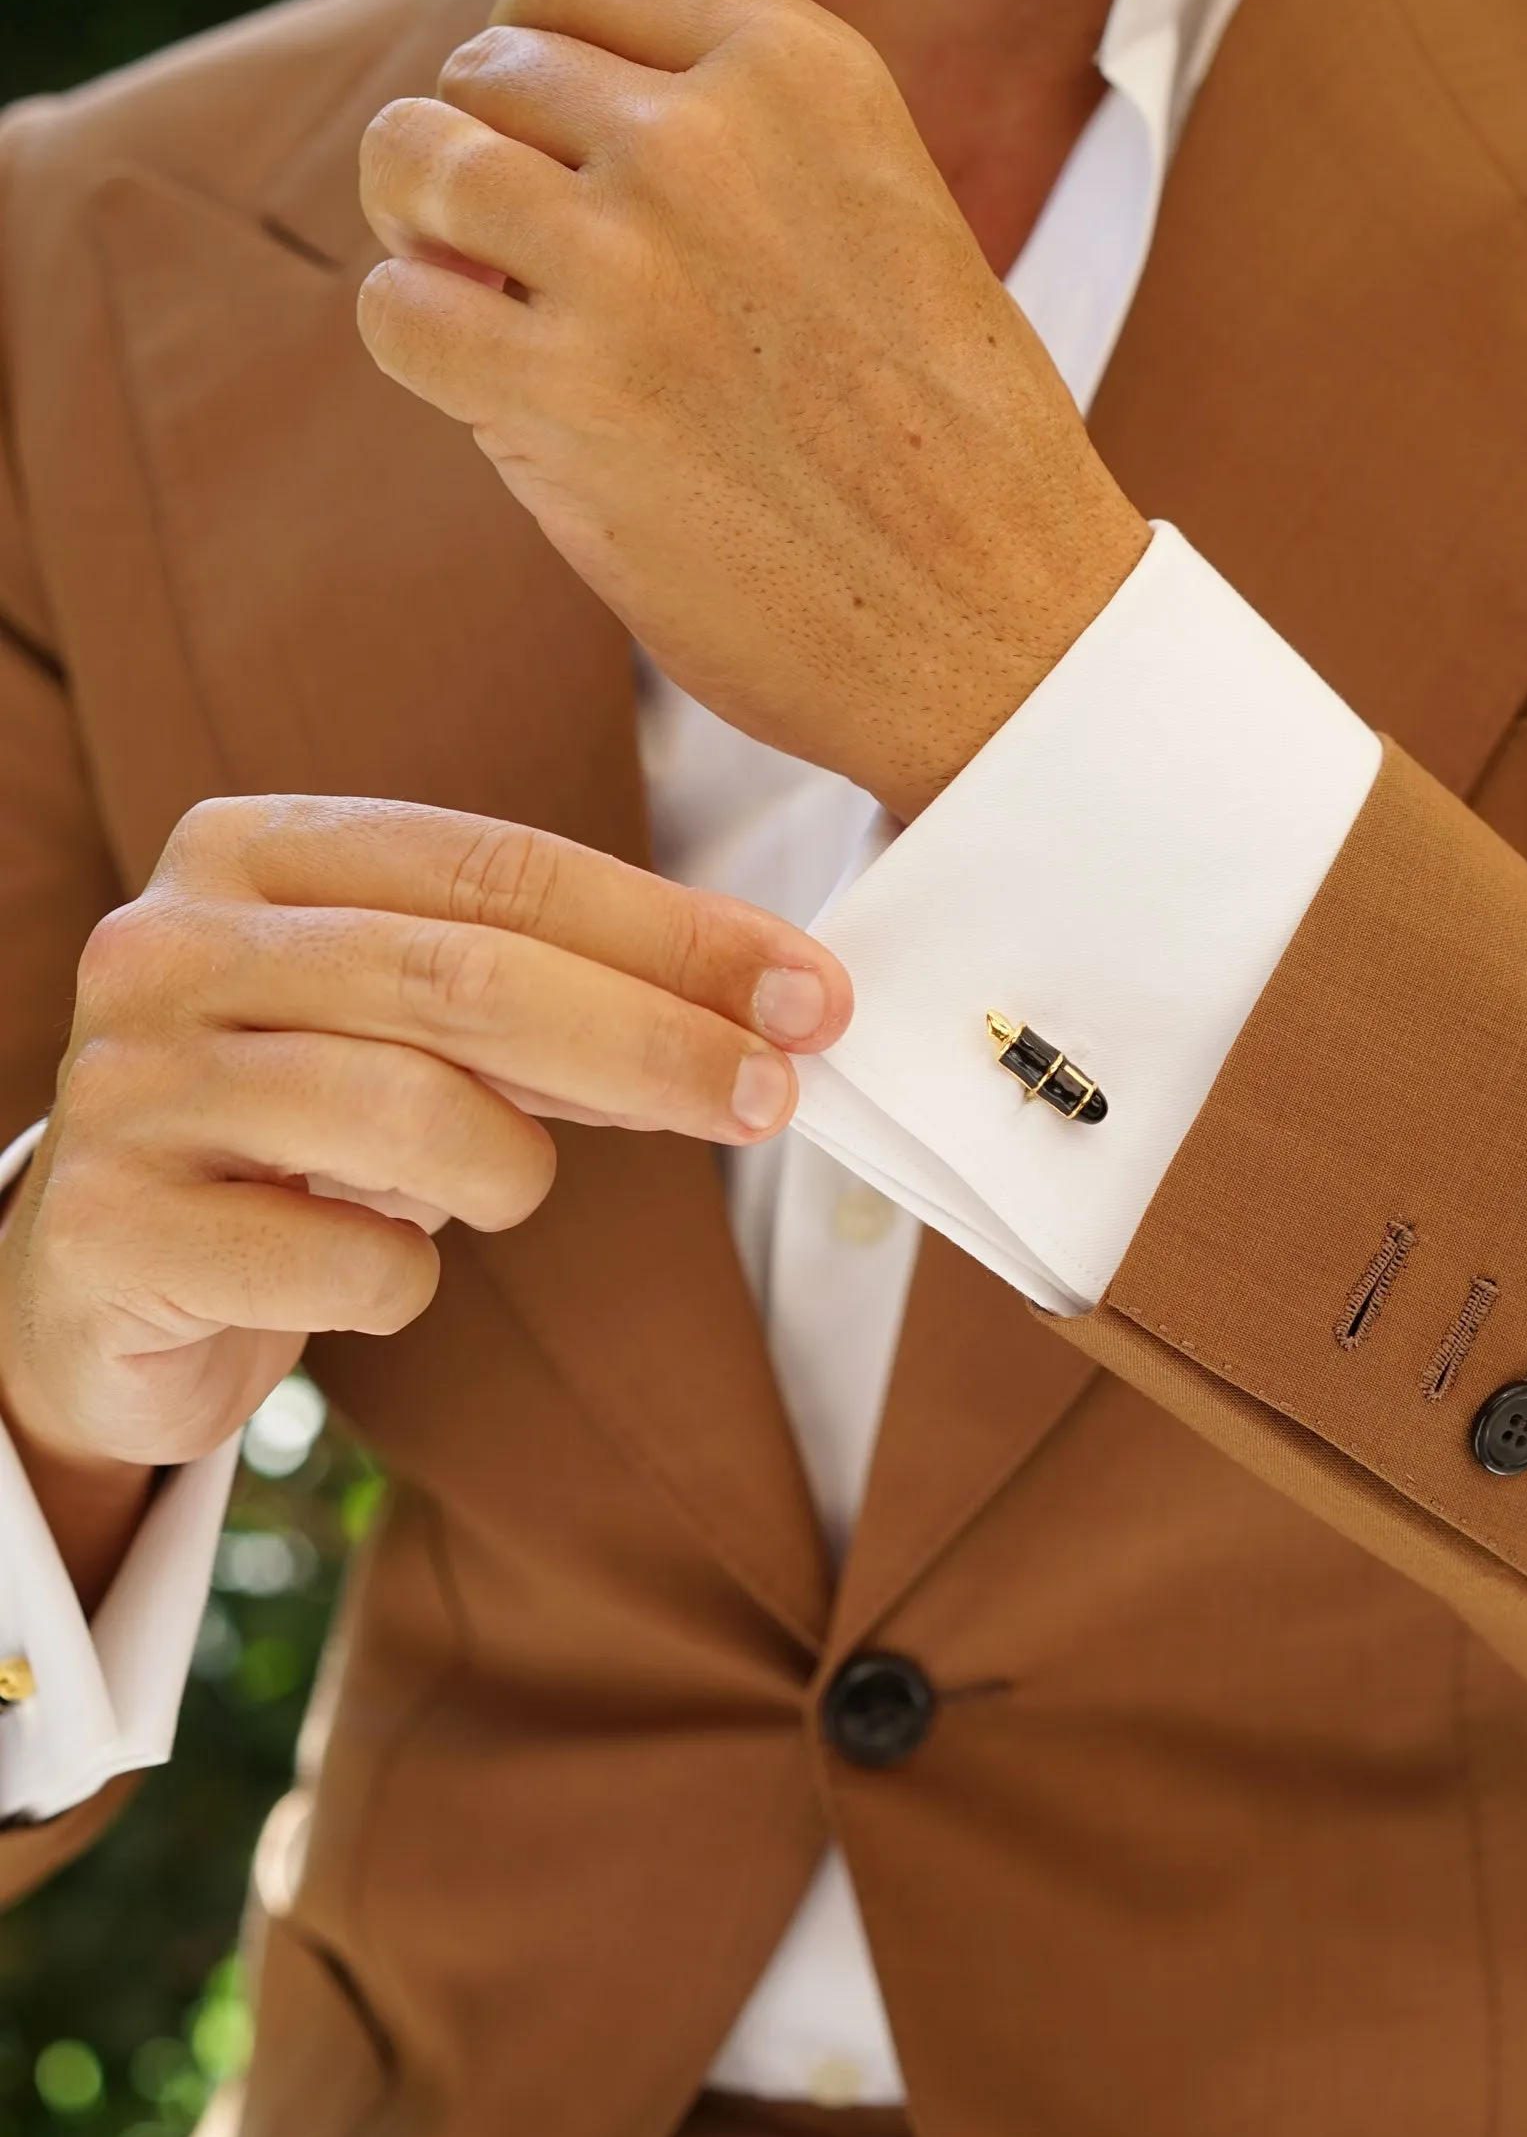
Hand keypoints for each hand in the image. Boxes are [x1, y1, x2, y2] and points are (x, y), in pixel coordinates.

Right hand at [0, 795, 849, 1475]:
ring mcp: (129, 1086)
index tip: (809, 991)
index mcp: (250, 852)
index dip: (671, 932)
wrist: (107, 1284)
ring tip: (499, 1191)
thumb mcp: (412, 1032)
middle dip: (654, 1040)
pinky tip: (373, 1270)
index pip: (499, 867)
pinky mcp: (117, 1230)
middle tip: (776, 1096)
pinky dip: (406, 1282)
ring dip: (515, 1172)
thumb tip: (774, 1004)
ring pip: (413, 1114)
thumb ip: (559, 994)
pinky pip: (349, 1261)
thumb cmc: (300, 1135)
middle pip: (468, 977)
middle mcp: (169, 946)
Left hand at [354, 0, 1150, 822]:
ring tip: (479, 301)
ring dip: (423, 233)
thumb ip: (742, 142)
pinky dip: (416, 340)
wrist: (1000, 620)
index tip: (546, 129)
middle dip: (484, 152)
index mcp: (800, 67)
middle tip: (515, 252)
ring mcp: (625, 259)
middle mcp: (703, 136)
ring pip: (415, 161)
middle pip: (486, 69)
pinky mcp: (564, 394)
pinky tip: (485, 385)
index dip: (533, 48)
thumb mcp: (884, 210)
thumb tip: (534, 124)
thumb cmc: (948, 444)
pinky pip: (397, 310)